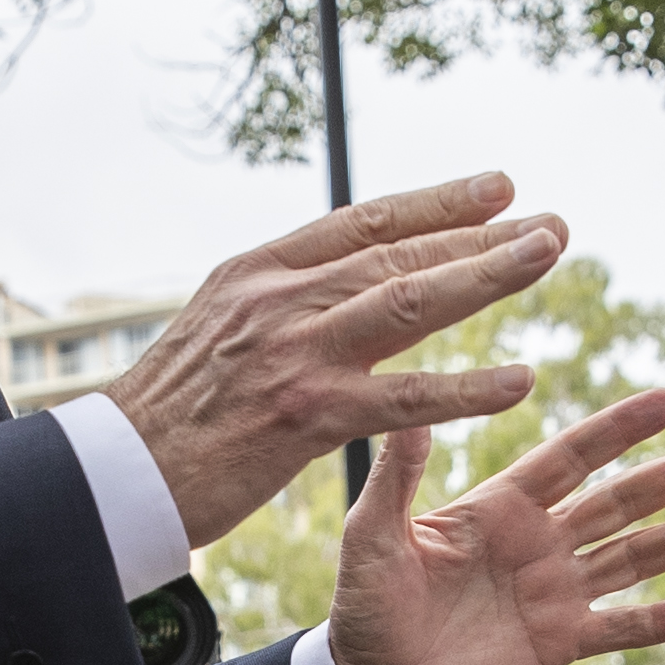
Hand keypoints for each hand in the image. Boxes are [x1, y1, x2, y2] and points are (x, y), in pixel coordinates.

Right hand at [107, 176, 572, 542]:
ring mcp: (293, 353)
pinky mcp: (305, 415)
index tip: (497, 187)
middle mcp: (277, 298)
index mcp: (256, 271)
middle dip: (481, 232)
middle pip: (398, 250)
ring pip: (409, 300)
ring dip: (486, 274)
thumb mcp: (215, 332)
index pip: (363, 221)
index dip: (436, 202)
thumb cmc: (167, 417)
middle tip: (551, 222)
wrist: (113, 477)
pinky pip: (404, 397)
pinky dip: (466, 387)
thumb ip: (275, 305)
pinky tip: (518, 381)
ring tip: (547, 256)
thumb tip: (329, 286)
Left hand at [321, 393, 664, 664]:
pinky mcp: (557, 644)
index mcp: (500, 508)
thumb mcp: (373, 536)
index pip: (571, 458)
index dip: (620, 430)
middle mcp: (537, 543)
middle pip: (618, 502)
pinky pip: (616, 630)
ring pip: (629, 560)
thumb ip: (397, 479)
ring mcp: (553, 593)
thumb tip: (412, 415)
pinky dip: (655, 623)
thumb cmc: (364, 606)